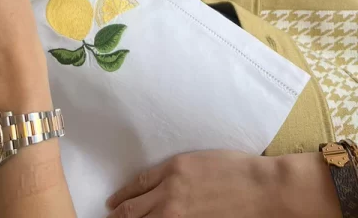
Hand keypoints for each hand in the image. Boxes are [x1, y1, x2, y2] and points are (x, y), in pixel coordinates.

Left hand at [106, 151, 341, 217]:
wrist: (260, 187)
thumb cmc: (234, 167)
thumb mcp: (197, 160)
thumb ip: (174, 171)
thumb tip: (159, 182)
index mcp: (173, 169)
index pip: (138, 184)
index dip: (122, 195)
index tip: (112, 201)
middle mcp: (171, 193)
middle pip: (135, 209)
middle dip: (120, 214)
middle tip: (111, 217)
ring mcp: (181, 215)